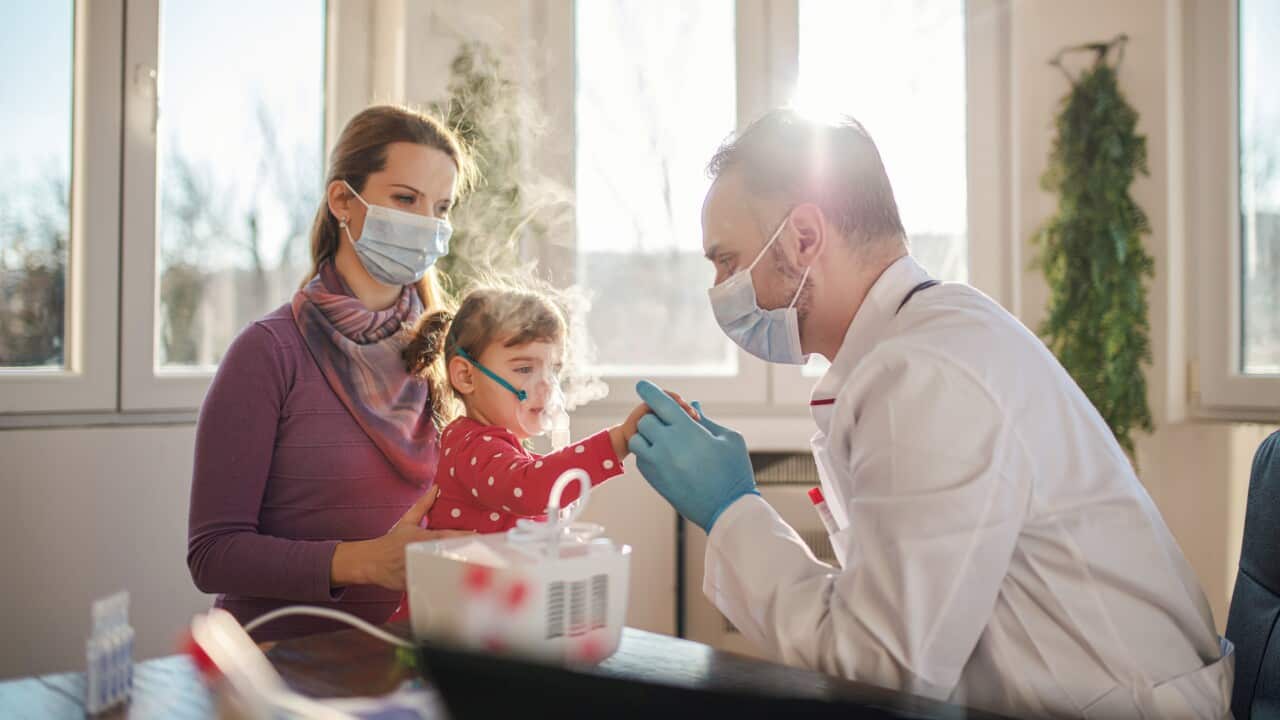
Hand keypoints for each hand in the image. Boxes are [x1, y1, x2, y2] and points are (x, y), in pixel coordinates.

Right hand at [330, 486, 471, 591]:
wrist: (371, 561)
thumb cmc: (391, 542)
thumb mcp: (407, 521)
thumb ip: (423, 505)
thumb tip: (435, 488)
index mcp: (425, 537)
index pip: (451, 536)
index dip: (467, 538)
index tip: (482, 537)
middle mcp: (424, 553)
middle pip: (452, 556)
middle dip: (467, 556)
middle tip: (485, 556)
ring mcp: (421, 570)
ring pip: (444, 573)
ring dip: (458, 572)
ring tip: (475, 571)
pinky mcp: (416, 584)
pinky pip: (433, 586)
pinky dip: (443, 586)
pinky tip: (457, 587)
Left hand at [628, 380, 756, 531]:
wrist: (727, 509)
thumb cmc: (734, 471)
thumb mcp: (728, 439)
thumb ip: (707, 420)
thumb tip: (693, 405)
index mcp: (687, 430)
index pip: (660, 402)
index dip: (649, 390)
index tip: (642, 384)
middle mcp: (668, 444)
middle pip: (646, 420)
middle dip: (657, 418)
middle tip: (672, 425)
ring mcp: (658, 463)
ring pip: (637, 440)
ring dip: (648, 436)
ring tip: (665, 441)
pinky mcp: (654, 479)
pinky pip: (641, 458)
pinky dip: (648, 453)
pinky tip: (665, 456)